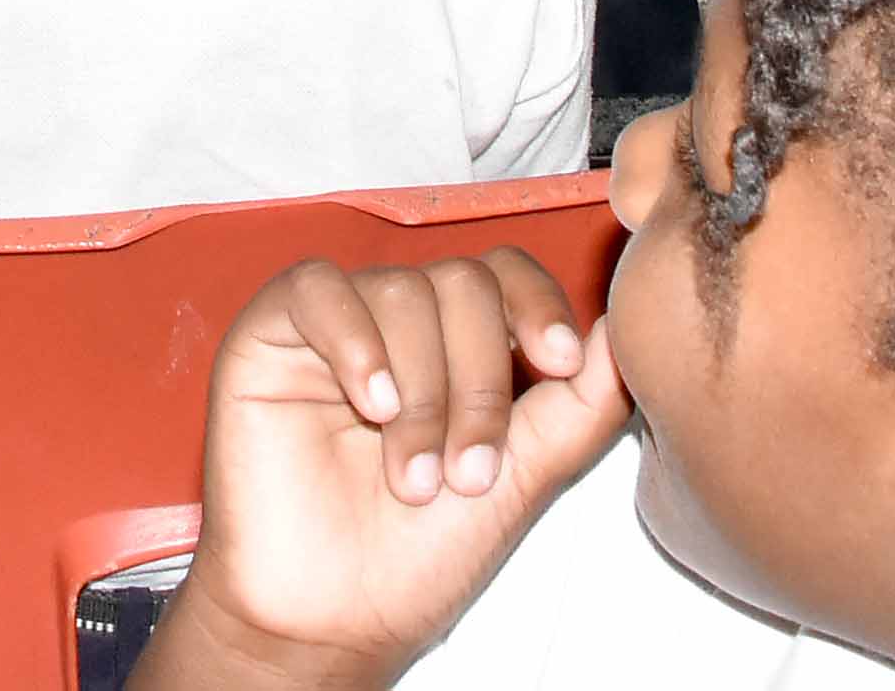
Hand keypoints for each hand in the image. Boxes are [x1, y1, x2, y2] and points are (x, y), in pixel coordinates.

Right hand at [149, 251, 627, 685]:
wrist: (337, 618)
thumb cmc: (423, 555)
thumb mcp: (528, 473)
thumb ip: (584, 401)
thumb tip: (625, 324)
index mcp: (459, 344)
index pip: (506, 274)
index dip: (537, 305)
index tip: (559, 364)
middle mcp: (400, 322)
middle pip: (463, 283)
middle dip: (478, 381)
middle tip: (468, 470)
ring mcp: (336, 324)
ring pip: (401, 290)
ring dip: (422, 391)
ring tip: (414, 475)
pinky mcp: (270, 333)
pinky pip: (318, 289)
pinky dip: (355, 341)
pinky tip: (370, 404)